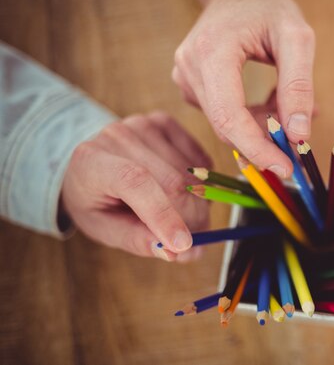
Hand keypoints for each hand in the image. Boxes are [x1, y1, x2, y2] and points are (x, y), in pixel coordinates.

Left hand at [60, 112, 211, 261]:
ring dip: (198, 203)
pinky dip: (201, 182)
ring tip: (184, 216)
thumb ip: (136, 240)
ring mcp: (142, 124)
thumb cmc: (95, 199)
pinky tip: (186, 191)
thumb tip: (176, 252)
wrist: (92, 162)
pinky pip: (196, 158)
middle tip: (195, 242)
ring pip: (190, 173)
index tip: (184, 245)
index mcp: (92, 162)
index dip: (163, 214)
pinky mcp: (163, 122)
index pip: (135, 182)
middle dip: (191, 218)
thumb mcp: (103, 228)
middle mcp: (118, 136)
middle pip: (172, 181)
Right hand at [173, 0, 314, 177]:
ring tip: (290, 106)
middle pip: (227, 125)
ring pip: (226, 124)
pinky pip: (222, 115)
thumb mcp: (297, 38)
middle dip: (265, 139)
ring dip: (261, 127)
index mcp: (212, 52)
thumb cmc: (268, 9)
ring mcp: (185, 77)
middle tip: (300, 138)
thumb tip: (298, 136)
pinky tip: (270, 101)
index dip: (257, 149)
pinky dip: (250, 117)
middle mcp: (189, 67)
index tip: (286, 168)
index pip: (229, 117)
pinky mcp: (190, 84)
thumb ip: (298, 86)